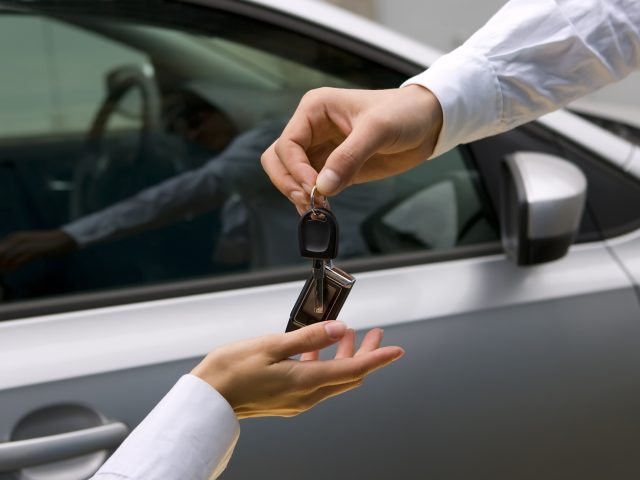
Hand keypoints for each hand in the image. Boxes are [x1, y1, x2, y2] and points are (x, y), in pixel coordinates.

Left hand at [0, 230, 76, 272]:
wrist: (62, 239)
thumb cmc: (46, 243)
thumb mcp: (29, 245)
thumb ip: (17, 251)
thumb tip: (7, 261)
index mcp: (14, 237)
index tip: (0, 267)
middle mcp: (17, 239)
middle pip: (1, 253)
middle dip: (0, 262)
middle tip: (1, 271)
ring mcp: (25, 245)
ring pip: (7, 257)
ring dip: (3, 267)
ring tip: (3, 273)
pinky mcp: (32, 251)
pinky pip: (18, 261)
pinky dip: (13, 267)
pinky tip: (11, 272)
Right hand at [191, 321, 403, 418]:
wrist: (208, 400)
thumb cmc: (231, 371)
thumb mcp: (271, 345)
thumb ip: (309, 337)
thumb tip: (338, 329)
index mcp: (304, 382)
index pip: (354, 371)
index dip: (377, 358)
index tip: (395, 349)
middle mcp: (306, 396)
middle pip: (349, 376)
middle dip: (366, 354)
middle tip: (374, 333)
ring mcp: (297, 401)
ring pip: (334, 379)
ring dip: (345, 357)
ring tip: (346, 333)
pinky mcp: (288, 400)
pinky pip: (317, 382)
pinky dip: (325, 364)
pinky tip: (316, 349)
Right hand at [261, 85, 442, 212]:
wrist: (428, 123)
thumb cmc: (404, 113)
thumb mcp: (378, 129)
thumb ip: (349, 157)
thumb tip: (323, 186)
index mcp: (315, 109)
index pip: (288, 143)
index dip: (295, 168)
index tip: (313, 187)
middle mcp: (312, 129)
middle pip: (278, 159)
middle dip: (288, 182)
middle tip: (309, 200)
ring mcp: (321, 150)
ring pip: (290, 175)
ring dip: (297, 193)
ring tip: (318, 209)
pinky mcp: (333, 168)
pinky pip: (310, 186)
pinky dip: (311, 200)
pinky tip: (323, 209)